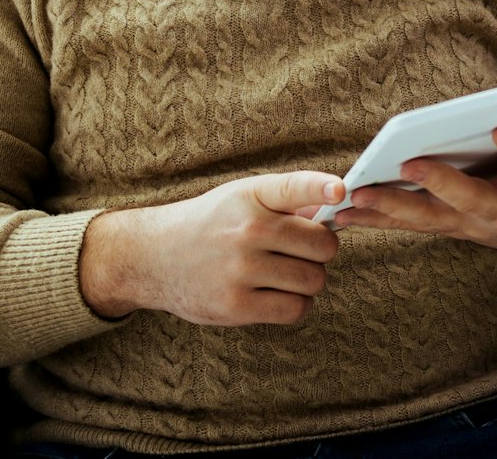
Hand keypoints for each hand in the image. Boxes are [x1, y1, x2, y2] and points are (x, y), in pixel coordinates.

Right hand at [80, 171, 343, 325]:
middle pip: (323, 246)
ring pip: (314, 280)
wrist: (154, 257)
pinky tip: (282, 295)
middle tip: (301, 252)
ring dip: (310, 280)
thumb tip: (338, 201)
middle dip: (321, 251)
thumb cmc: (212, 223)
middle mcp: (246, 231)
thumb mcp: (243, 197)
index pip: (295, 187)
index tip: (342, 190)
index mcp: (250, 197)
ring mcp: (240, 270)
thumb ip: (289, 198)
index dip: (324, 188)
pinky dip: (298, 304)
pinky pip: (295, 309)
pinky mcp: (235, 306)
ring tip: (288, 273)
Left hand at [331, 102, 496, 262]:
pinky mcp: (449, 226)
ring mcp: (472, 225)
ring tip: (357, 194)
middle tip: (412, 161)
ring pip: (429, 218)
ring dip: (391, 207)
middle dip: (441, 182)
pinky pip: (409, 225)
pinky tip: (337, 214)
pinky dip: (374, 220)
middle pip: (469, 199)